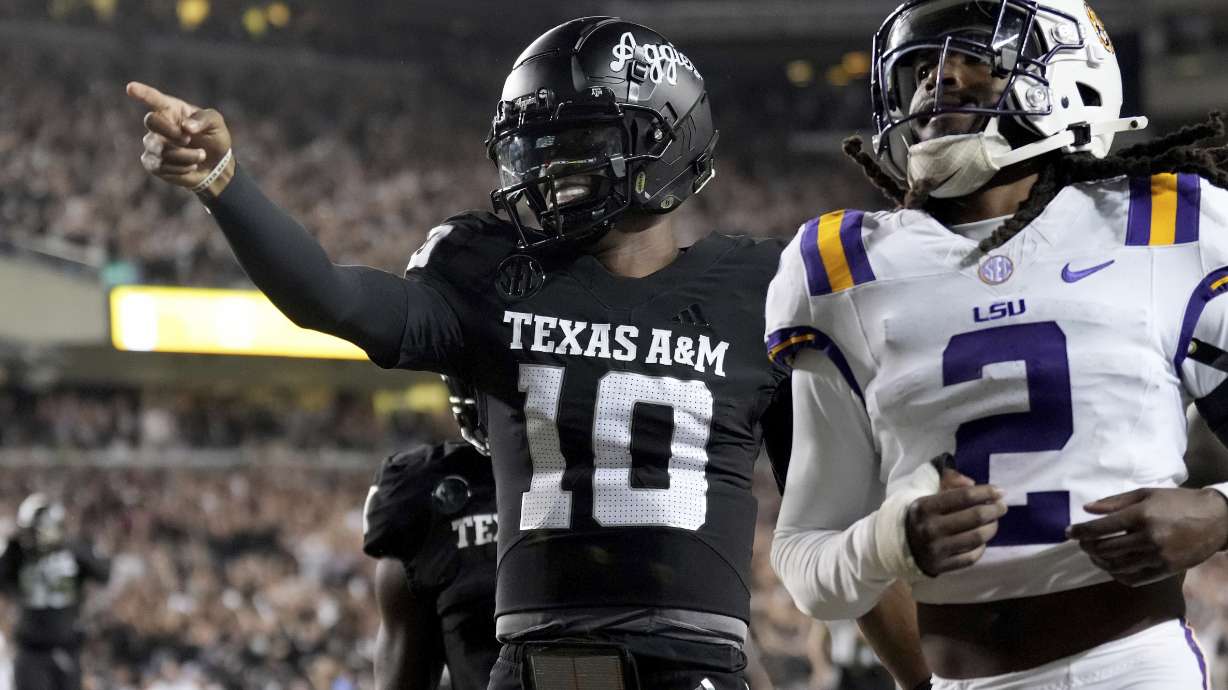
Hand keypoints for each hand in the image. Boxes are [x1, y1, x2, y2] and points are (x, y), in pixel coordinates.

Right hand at [125, 81, 232, 194]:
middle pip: (151, 121)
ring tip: (201, 155)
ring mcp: (153, 143)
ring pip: (160, 148)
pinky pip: (159, 165)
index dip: (142, 93)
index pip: (154, 98)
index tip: (131, 88)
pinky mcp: (152, 162)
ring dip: (185, 155)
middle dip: (171, 132)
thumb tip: (186, 126)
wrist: (215, 165)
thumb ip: (203, 120)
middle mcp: (159, 124)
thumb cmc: (213, 137)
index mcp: (171, 109)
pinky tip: (191, 166)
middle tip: (188, 139)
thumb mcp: (216, 123)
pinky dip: (179, 168)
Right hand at [905, 468, 1006, 576]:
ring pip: (977, 537)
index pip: (964, 497)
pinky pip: (971, 557)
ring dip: (991, 527)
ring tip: (994, 521)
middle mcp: (930, 528)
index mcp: (924, 506)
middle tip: (1002, 506)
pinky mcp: (941, 566)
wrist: (894, 544)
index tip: (999, 491)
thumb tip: (972, 483)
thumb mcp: (923, 489)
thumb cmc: (916, 513)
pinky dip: (981, 547)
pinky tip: (981, 539)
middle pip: (975, 517)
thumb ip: (947, 479)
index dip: (986, 492)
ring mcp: (936, 549)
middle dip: (994, 509)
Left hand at [1068, 487, 1227, 586]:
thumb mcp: (1146, 494)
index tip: (1068, 532)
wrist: (1216, 519)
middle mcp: (1148, 538)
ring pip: (1118, 566)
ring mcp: (1158, 556)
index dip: (1080, 531)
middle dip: (1088, 547)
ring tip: (1095, 555)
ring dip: (1100, 562)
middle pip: (1106, 549)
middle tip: (1082, 543)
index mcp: (1141, 516)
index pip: (1101, 528)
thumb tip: (1087, 509)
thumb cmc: (1178, 502)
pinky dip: (1118, 575)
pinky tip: (1112, 568)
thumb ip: (1115, 502)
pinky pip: (1135, 579)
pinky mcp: (1167, 570)